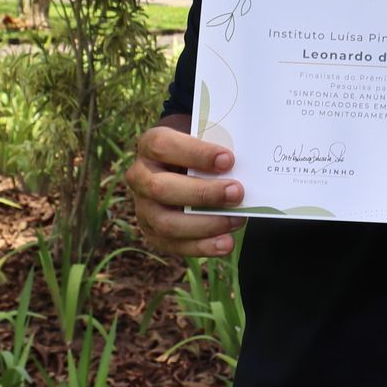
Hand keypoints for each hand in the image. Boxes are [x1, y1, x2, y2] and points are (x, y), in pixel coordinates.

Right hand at [125, 118, 246, 257]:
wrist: (186, 167)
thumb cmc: (200, 151)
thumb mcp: (204, 139)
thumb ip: (218, 145)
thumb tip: (246, 162)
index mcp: (150, 145)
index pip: (164, 146)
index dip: (196, 153)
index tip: (228, 159)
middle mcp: (140, 177)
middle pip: (161, 188)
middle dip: (203, 193)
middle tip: (237, 192)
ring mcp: (144, 208)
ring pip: (166, 223)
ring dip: (205, 224)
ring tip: (237, 220)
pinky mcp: (153, 233)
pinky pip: (173, 245)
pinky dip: (202, 247)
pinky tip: (226, 243)